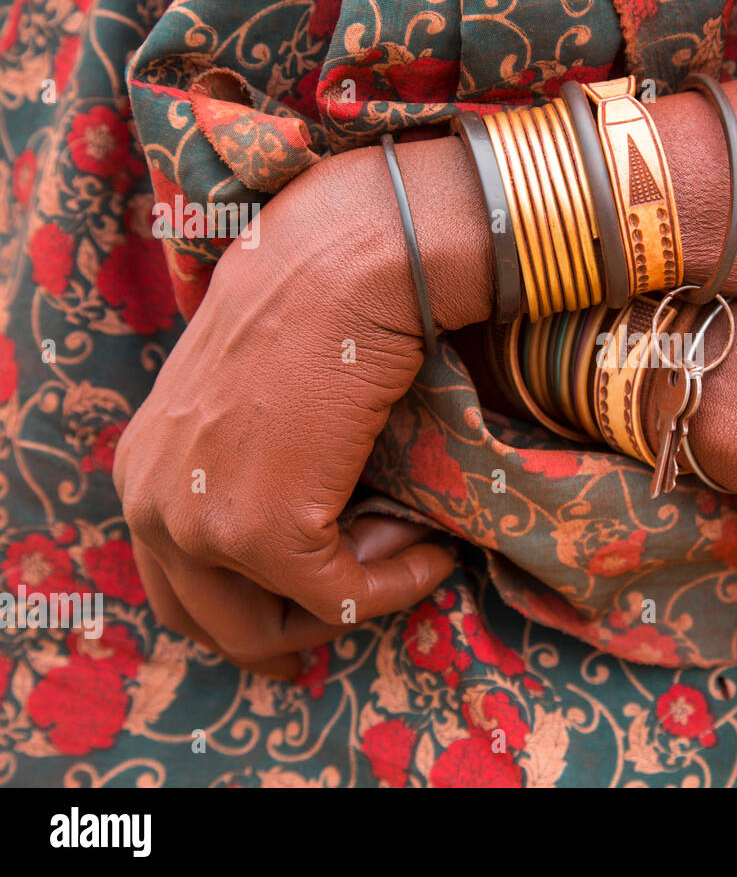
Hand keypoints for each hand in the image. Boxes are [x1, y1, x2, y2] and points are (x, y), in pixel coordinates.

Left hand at [113, 143, 479, 676]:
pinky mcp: (269, 535)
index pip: (179, 586)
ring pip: (274, 629)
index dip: (257, 605)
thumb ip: (248, 468)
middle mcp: (153, 505)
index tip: (331, 587)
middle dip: (297, 628)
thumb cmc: (313, 313)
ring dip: (353, 601)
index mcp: (143, 471)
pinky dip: (399, 586)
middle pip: (214, 625)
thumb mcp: (251, 402)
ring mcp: (205, 525)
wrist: (343, 267)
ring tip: (406, 547)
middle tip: (364, 597)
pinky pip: (345, 599)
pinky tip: (433, 548)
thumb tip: (323, 529)